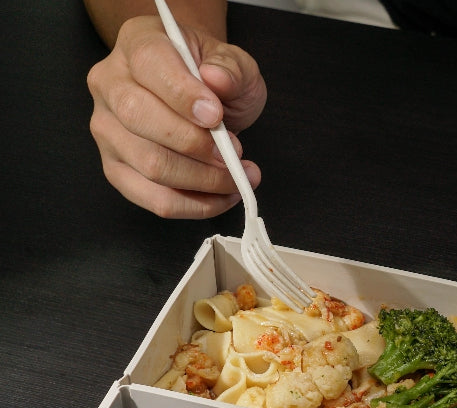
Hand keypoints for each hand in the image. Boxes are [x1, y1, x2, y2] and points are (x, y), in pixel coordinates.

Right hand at [86, 16, 266, 218]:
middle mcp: (110, 84)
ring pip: (150, 166)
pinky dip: (195, 205)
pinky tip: (222, 196)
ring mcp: (108, 131)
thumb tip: (216, 80)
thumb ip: (231, 69)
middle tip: (233, 154)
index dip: (183, 95)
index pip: (149, 65)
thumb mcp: (234, 63)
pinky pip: (154, 199)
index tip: (217, 116)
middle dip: (196, 145)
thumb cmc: (214, 79)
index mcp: (137, 43)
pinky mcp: (118, 170)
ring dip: (203, 181)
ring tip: (238, 177)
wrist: (203, 98)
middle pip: (139, 119)